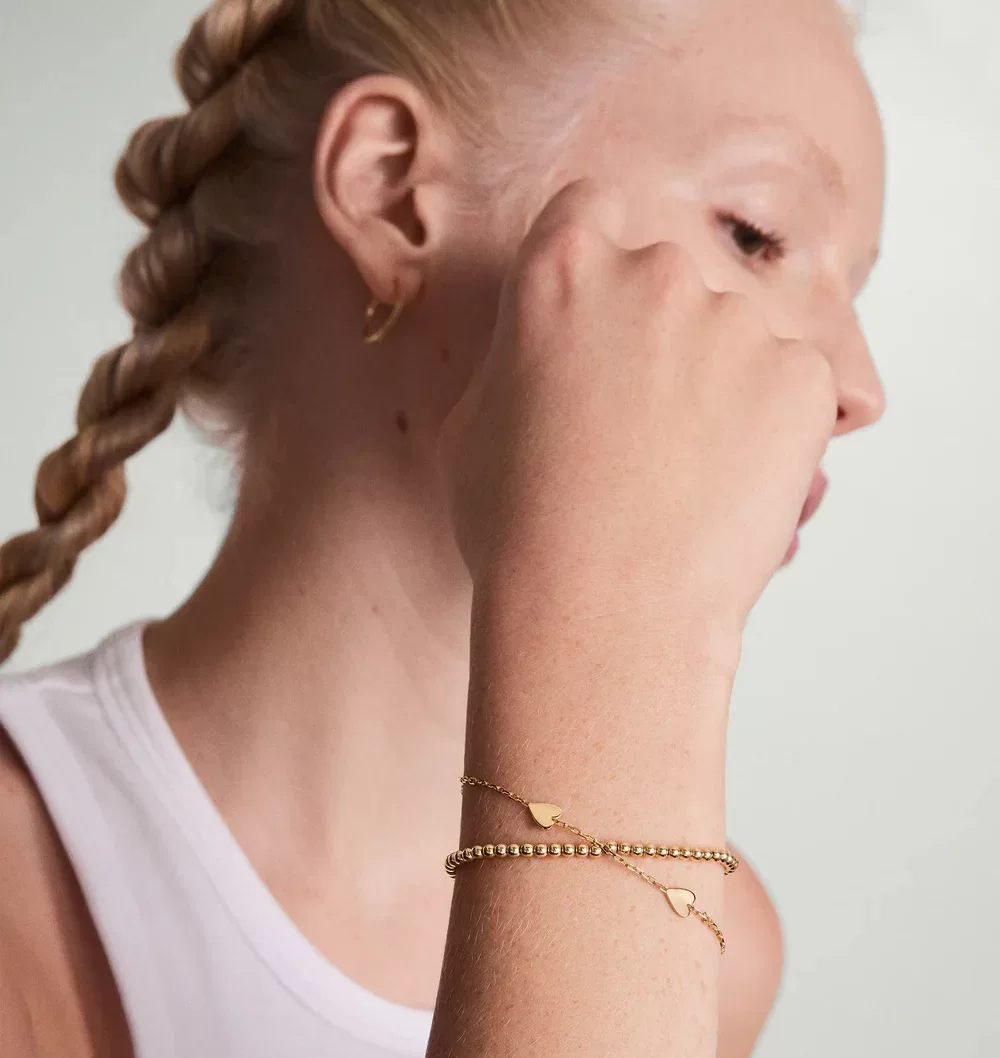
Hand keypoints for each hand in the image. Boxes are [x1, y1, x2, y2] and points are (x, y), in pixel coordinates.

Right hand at [438, 178, 837, 635]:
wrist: (601, 611)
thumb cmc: (519, 531)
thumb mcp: (474, 427)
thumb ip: (520, 358)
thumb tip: (547, 350)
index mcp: (561, 272)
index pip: (590, 210)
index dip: (599, 260)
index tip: (605, 312)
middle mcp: (653, 273)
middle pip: (670, 275)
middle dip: (663, 333)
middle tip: (645, 422)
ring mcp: (736, 321)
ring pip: (736, 335)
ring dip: (721, 383)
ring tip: (687, 473)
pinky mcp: (801, 377)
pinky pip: (792, 386)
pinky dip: (774, 428)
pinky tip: (729, 488)